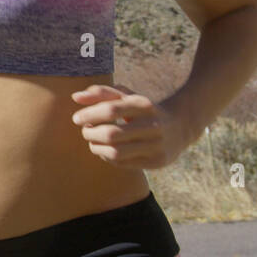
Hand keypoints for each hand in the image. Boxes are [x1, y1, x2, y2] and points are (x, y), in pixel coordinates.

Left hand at [70, 84, 187, 169]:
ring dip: (96, 148)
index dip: (89, 115)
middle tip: (85, 131)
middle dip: (90, 133)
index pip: (111, 110)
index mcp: (144, 105)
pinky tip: (106, 150)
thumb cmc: (143, 109)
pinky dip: (107, 157)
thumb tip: (75, 97)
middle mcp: (153, 125)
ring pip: (116, 152)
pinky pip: (123, 163)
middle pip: (111, 134)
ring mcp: (157, 145)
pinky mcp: (157, 161)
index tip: (76, 119)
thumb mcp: (126, 96)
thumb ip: (101, 93)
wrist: (181, 126)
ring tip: (92, 142)